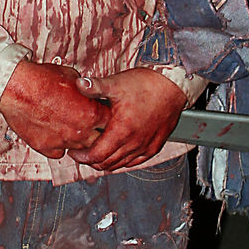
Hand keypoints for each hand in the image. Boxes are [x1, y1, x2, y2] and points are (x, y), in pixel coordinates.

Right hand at [0, 59, 110, 158]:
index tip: (99, 115)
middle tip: (86, 124)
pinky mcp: (46, 148)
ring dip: (77, 141)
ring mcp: (64, 142)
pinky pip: (59, 153)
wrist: (16, 87)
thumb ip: (84, 91)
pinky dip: (58, 146)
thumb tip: (87, 92)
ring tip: (68, 128)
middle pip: (98, 141)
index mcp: (92, 113)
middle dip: (95, 134)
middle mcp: (81, 131)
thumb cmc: (42, 79)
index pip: (109, 123)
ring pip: (80, 150)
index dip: (104, 118)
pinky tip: (53, 134)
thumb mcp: (72, 77)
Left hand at [75, 69, 199, 172]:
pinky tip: (119, 154)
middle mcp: (134, 143)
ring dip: (107, 162)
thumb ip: (95, 87)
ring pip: (121, 164)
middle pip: (106, 164)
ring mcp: (145, 146)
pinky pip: (136, 162)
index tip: (75, 151)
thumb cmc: (147, 84)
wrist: (173, 85)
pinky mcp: (155, 146)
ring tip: (98, 153)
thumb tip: (78, 84)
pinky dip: (124, 161)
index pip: (96, 156)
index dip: (82, 157)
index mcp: (121, 131)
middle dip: (91, 161)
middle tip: (83, 153)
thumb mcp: (117, 83)